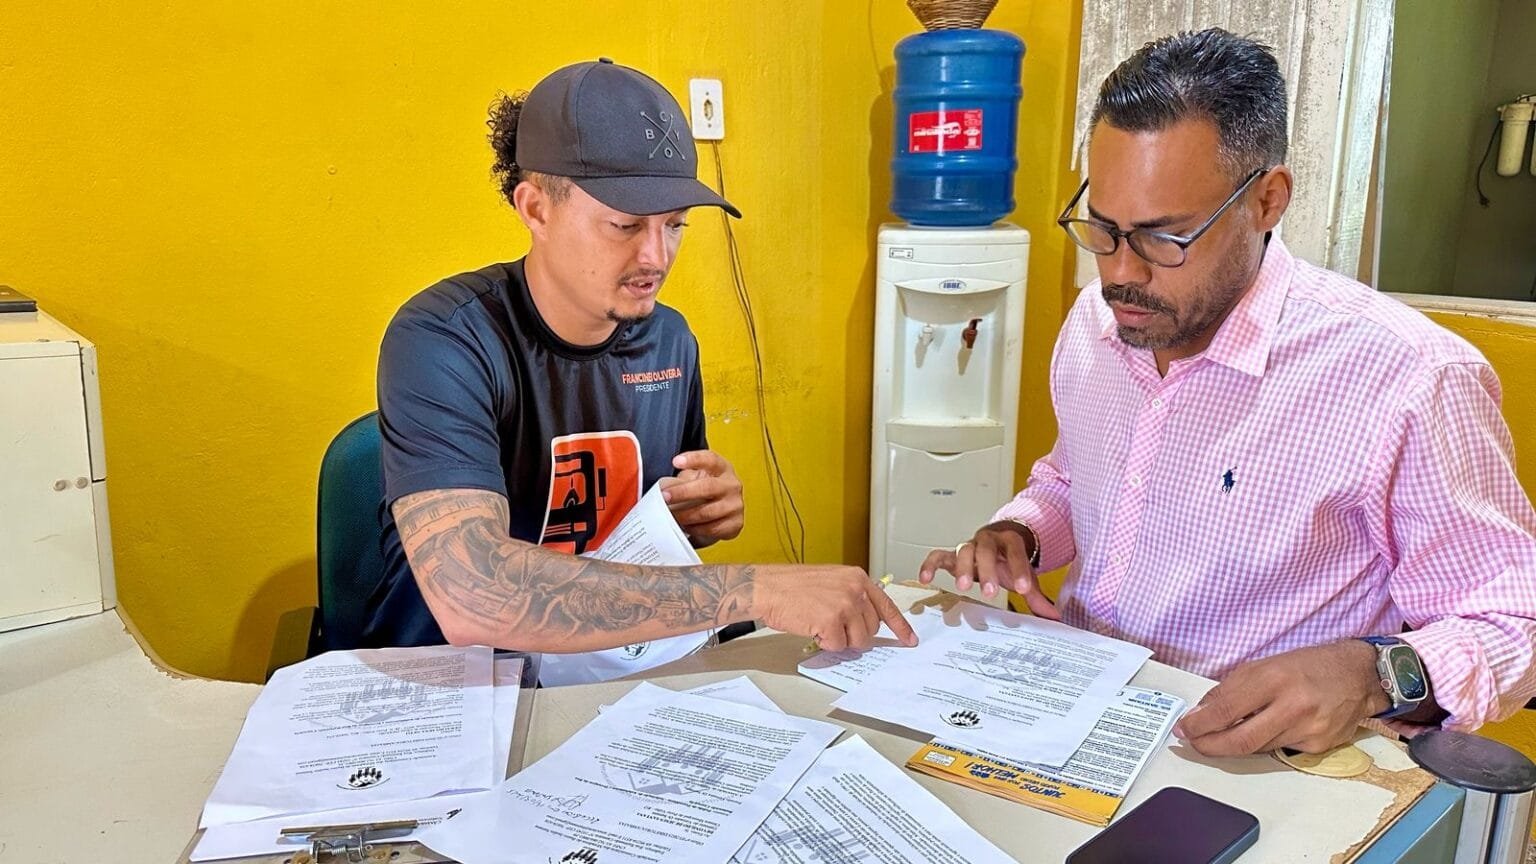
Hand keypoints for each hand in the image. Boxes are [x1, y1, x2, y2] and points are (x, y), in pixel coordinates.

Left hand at [661, 450, 743, 543]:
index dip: (693, 459)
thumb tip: (663, 489)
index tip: (676, 462)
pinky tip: (686, 526)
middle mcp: (732, 485)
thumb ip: (682, 481)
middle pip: (708, 487)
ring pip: (708, 512)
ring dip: (686, 515)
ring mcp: (736, 505)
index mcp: (723, 468)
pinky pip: (712, 528)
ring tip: (672, 515)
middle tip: (665, 497)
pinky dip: (696, 529)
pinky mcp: (736, 524)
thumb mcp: (696, 480)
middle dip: (683, 492)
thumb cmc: (706, 493)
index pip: (710, 459)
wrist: (723, 513)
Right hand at [751, 565, 918, 651]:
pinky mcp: (832, 622)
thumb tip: (864, 623)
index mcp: (858, 578)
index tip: (910, 640)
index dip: (900, 626)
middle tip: (831, 625)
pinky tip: (812, 628)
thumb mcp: (831, 581)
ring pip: (857, 641)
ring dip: (839, 640)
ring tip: (819, 623)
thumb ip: (852, 596)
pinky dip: (824, 643)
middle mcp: (855, 589)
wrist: (767, 587)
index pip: (886, 605)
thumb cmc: (792, 586)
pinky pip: (837, 646)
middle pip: (871, 629)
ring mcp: (845, 605)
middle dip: (854, 635)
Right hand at [917, 521, 1059, 618]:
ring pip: (964, 550)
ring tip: (963, 587)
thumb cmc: (1009, 562)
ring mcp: (968, 546)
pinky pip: (938, 555)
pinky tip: (926, 578)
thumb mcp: (1024, 575)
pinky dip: (930, 564)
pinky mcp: (952, 555)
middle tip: (990, 592)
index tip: (1023, 589)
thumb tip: (1055, 617)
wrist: (997, 542)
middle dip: (988, 570)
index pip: (1016, 551)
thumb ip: (1036, 595)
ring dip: (963, 568)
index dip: (1020, 569)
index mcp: (1009, 542)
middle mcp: (987, 541)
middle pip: (986, 549)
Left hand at [1173, 640, 1390, 756]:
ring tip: (1220, 735)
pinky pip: (1279, 750)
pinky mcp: (1319, 746)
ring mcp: (1308, 729)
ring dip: (1234, 745)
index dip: (1199, 724)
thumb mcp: (1264, 665)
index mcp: (1274, 678)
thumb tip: (1201, 713)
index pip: (1225, 709)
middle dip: (1209, 746)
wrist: (1359, 675)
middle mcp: (1293, 705)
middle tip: (1193, 742)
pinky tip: (1262, 731)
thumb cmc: (1309, 666)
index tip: (1184, 728)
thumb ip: (1231, 689)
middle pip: (1240, 740)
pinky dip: (1263, 744)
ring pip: (1257, 748)